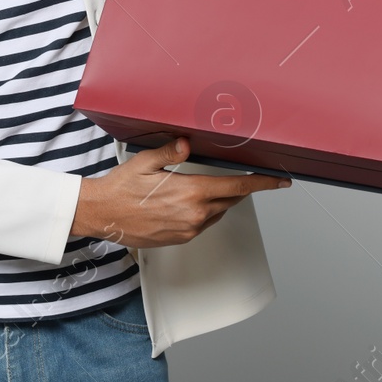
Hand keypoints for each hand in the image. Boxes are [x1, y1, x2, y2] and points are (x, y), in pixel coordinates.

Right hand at [70, 136, 289, 248]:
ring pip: (217, 212)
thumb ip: (171, 151)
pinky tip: (191, 201)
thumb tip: (187, 143)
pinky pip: (203, 223)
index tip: (279, 181)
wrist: (101, 216)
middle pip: (230, 199)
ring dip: (219, 199)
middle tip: (242, 176)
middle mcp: (194, 215)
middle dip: (239, 187)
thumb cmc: (119, 189)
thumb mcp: (144, 162)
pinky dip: (205, 211)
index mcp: (190, 193)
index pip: (237, 186)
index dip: (262, 184)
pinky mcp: (180, 238)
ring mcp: (188, 229)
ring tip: (207, 185)